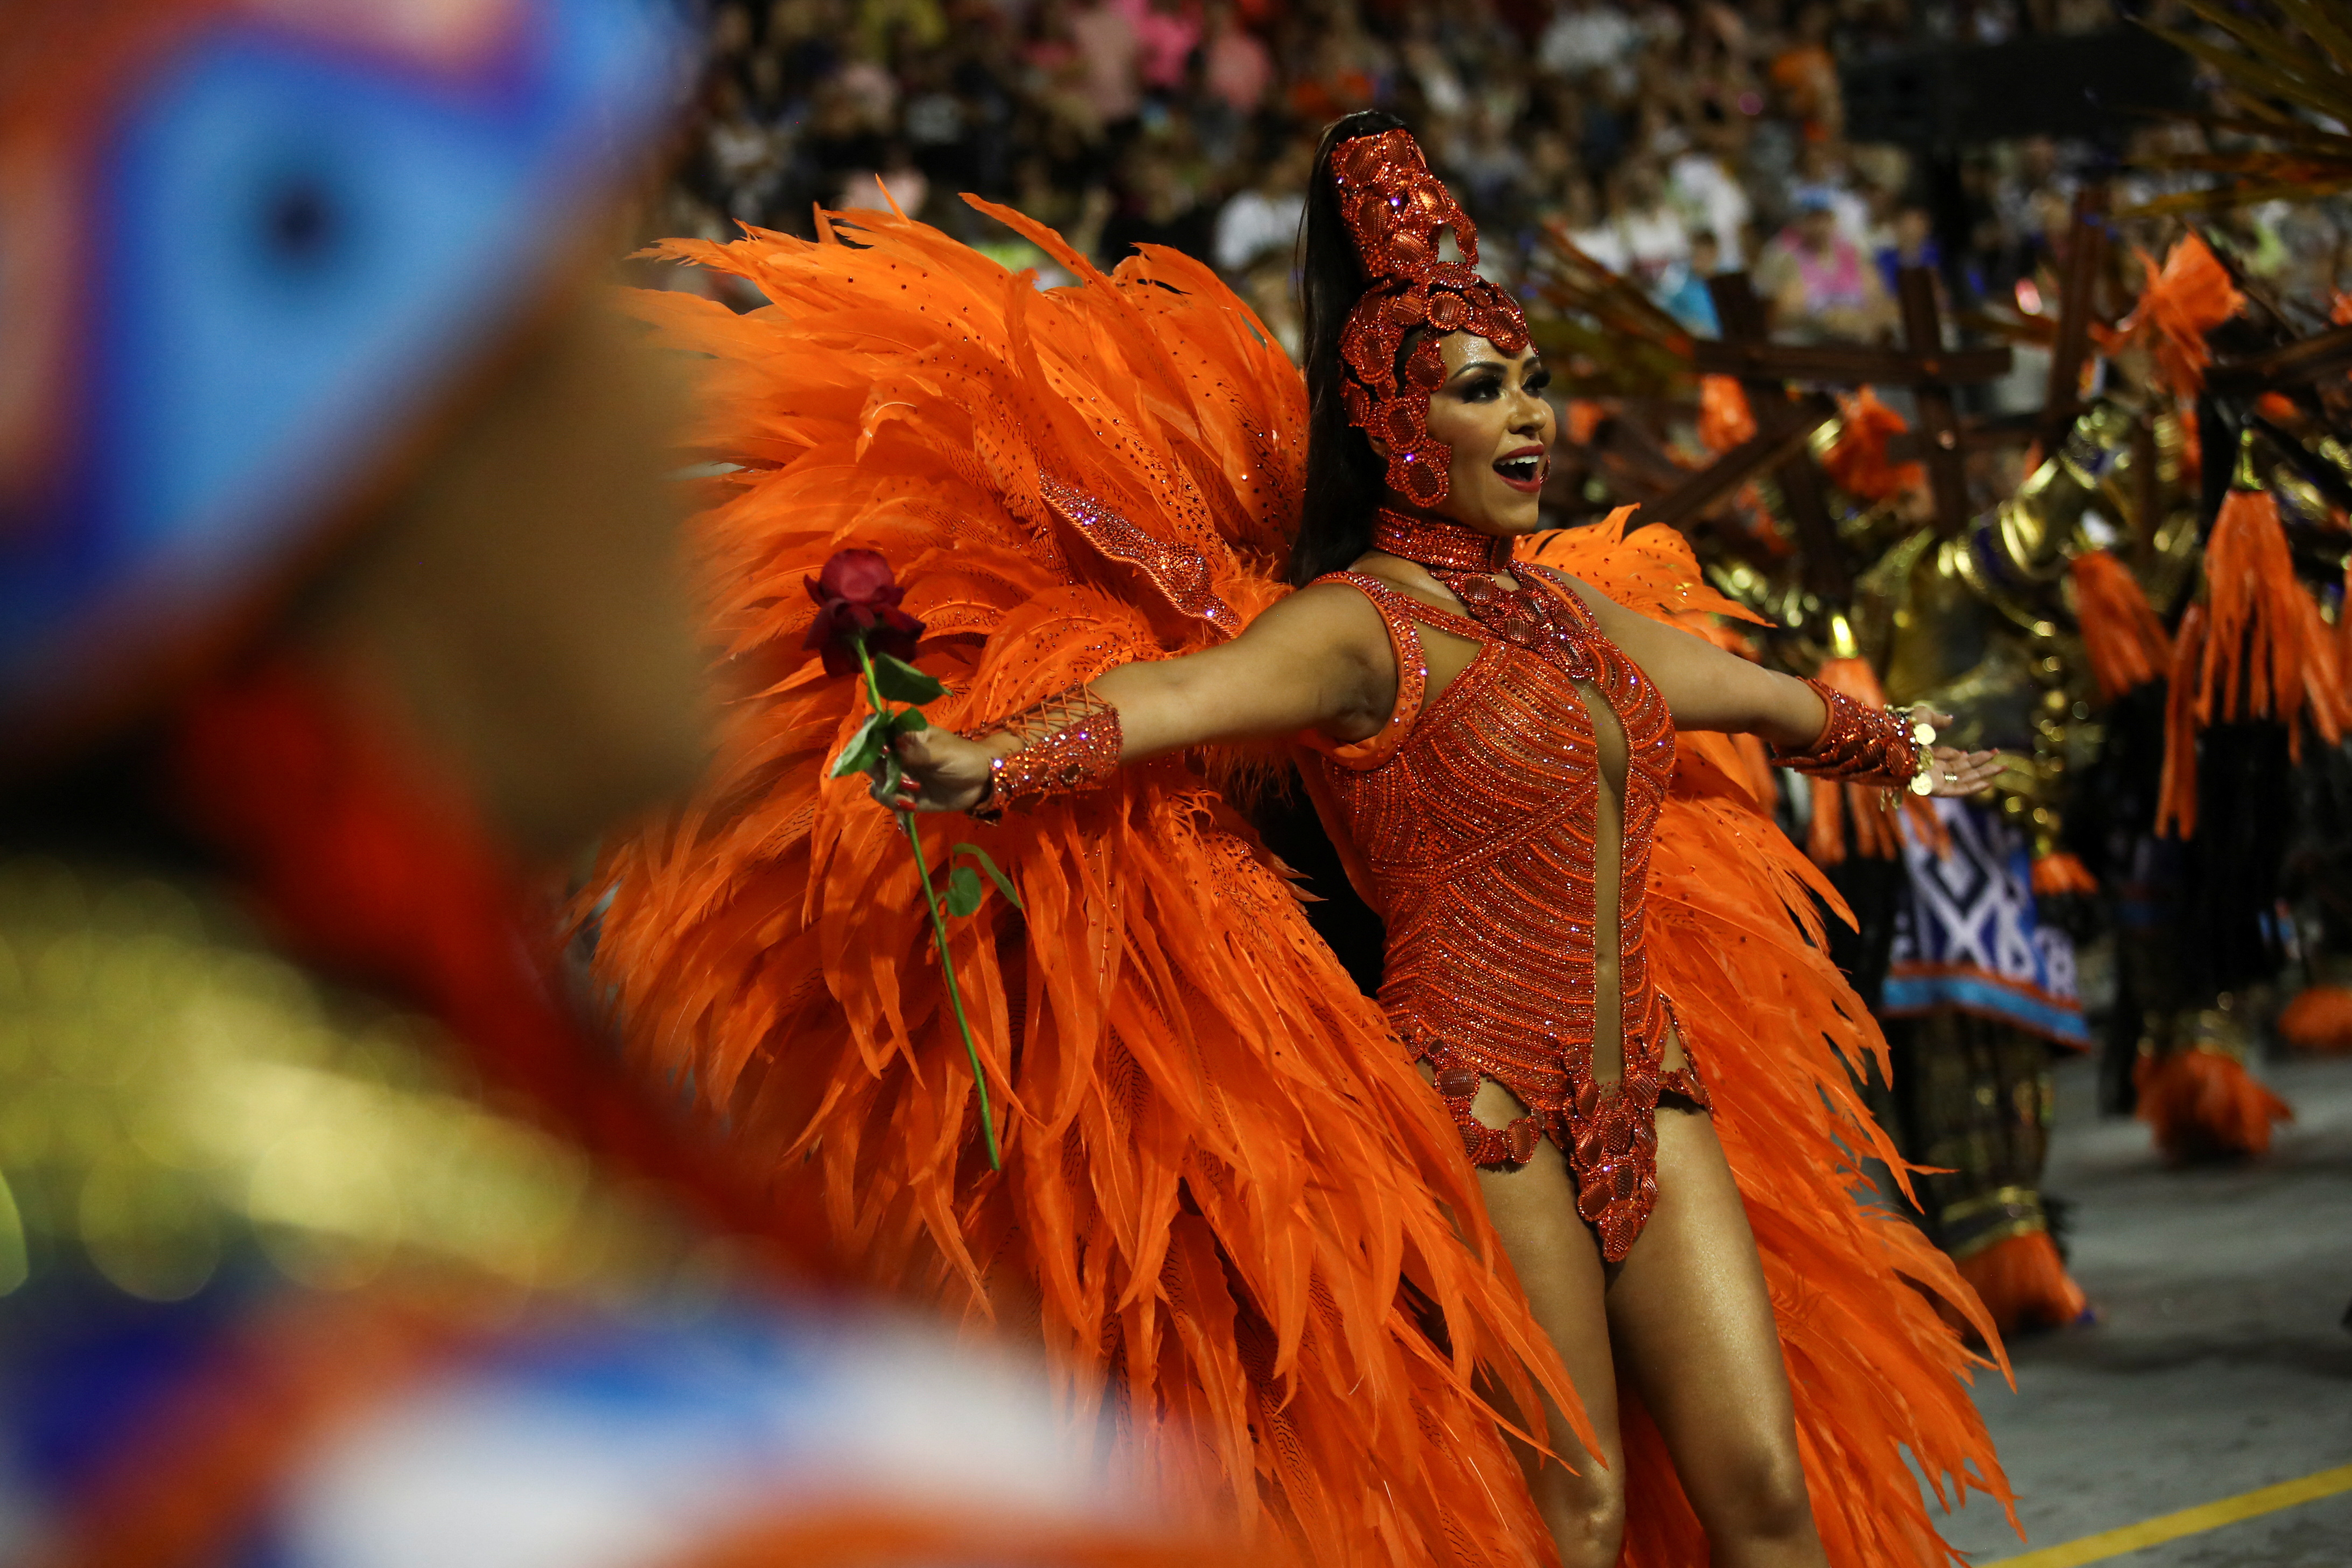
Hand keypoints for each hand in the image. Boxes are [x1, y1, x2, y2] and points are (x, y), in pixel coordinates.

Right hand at [870, 726, 995, 813]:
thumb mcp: (942, 752)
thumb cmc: (964, 757)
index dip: (869, 737)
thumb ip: (916, 751)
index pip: (875, 727)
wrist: (981, 782)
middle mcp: (897, 753)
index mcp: (905, 734)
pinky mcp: (904, 795)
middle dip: (879, 770)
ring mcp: (899, 774)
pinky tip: (911, 805)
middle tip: (901, 778)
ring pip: (876, 781)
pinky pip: (886, 798)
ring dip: (888, 788)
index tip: (882, 750)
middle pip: (869, 758)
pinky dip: (893, 802)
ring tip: (914, 791)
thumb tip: (890, 744)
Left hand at [1903, 708, 2000, 796]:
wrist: (1893, 745)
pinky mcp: (1934, 789)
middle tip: (1999, 757)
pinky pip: (1957, 790)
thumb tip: (1951, 720)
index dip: (1956, 755)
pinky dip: (1973, 787)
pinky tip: (1989, 782)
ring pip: (1962, 778)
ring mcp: (1931, 779)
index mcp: (1922, 754)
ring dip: (1983, 773)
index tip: (1965, 752)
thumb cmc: (1904, 729)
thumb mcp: (1922, 718)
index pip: (1943, 757)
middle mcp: (1927, 768)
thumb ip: (1937, 720)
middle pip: (1958, 768)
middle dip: (1979, 763)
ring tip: (2002, 767)